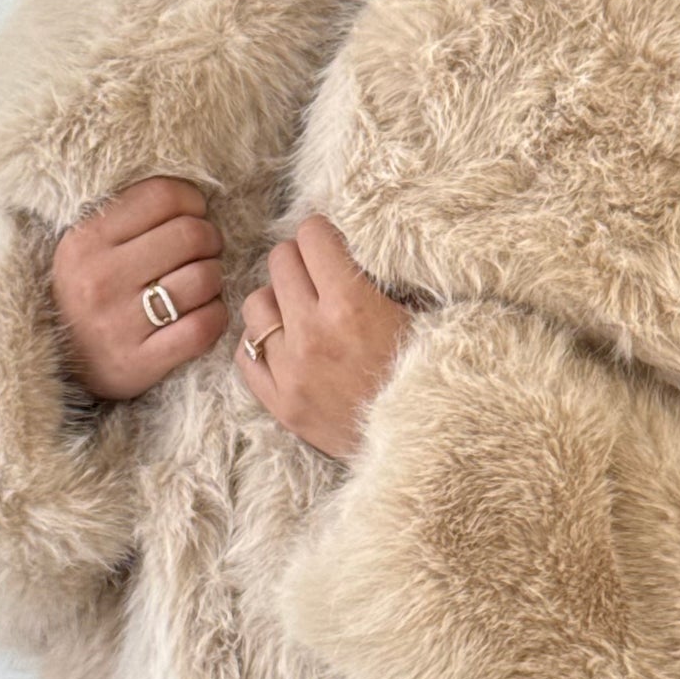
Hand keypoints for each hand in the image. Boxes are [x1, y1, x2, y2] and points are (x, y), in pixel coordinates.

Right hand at [48, 176, 227, 400]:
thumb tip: (195, 195)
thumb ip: (131, 215)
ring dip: (214, 278)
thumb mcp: (90, 245)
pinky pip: (204, 327)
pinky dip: (215, 316)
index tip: (190, 215)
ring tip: (199, 283)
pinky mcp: (140, 362)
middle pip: (191, 234)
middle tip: (202, 252)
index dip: (191, 201)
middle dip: (209, 240)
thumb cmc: (88, 290)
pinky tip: (201, 313)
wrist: (59, 360)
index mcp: (86, 239)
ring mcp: (119, 324)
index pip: (162, 196)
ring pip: (204, 278)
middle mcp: (99, 279)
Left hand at [234, 214, 411, 461]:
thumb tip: (363, 242)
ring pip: (256, 305)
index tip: (334, 245)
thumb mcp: (426, 314)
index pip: (312, 237)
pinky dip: (260, 344)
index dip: (325, 235)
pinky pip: (244, 355)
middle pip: (280, 262)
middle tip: (320, 274)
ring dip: (277, 300)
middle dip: (301, 261)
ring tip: (300, 311)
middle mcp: (313, 334)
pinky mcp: (281, 404)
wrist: (430, 443)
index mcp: (352, 305)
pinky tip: (284, 344)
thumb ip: (391, 276)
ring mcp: (291, 371)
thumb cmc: (435, 374)